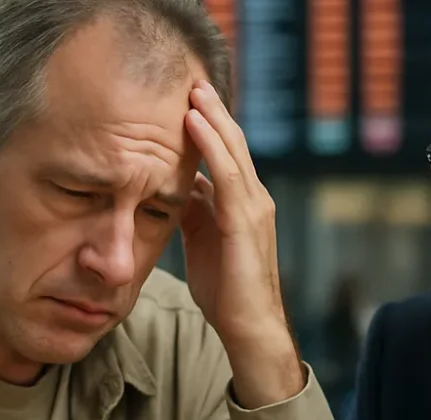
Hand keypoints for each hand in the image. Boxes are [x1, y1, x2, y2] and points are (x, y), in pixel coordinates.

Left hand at [181, 80, 303, 408]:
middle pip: (233, 144)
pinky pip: (227, 172)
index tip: (187, 102)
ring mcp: (253, 208)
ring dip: (211, 117)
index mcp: (242, 206)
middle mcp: (253, 200)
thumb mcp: (203, 243)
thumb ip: (194, 213)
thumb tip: (176, 190)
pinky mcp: (245, 221)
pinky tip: (193, 121)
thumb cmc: (226, 293)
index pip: (226, 156)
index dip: (208, 128)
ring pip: (233, 150)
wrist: (249, 327)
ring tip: (192, 89)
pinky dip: (210, 143)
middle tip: (192, 80)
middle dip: (212, 111)